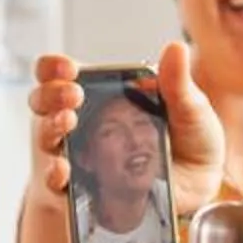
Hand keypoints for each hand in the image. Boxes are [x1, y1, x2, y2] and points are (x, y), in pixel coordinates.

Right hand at [30, 43, 224, 211]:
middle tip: (74, 95)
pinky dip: (54, 174)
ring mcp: (76, 154)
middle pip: (44, 101)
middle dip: (51, 94)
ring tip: (67, 123)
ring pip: (46, 137)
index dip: (55, 67)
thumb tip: (175, 49)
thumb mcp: (190, 112)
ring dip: (51, 128)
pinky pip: (55, 182)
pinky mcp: (78, 189)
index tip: (69, 69)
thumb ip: (179, 84)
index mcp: (101, 93)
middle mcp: (81, 120)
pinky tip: (63, 169)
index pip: (61, 72)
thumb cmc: (190, 145)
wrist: (198, 193)